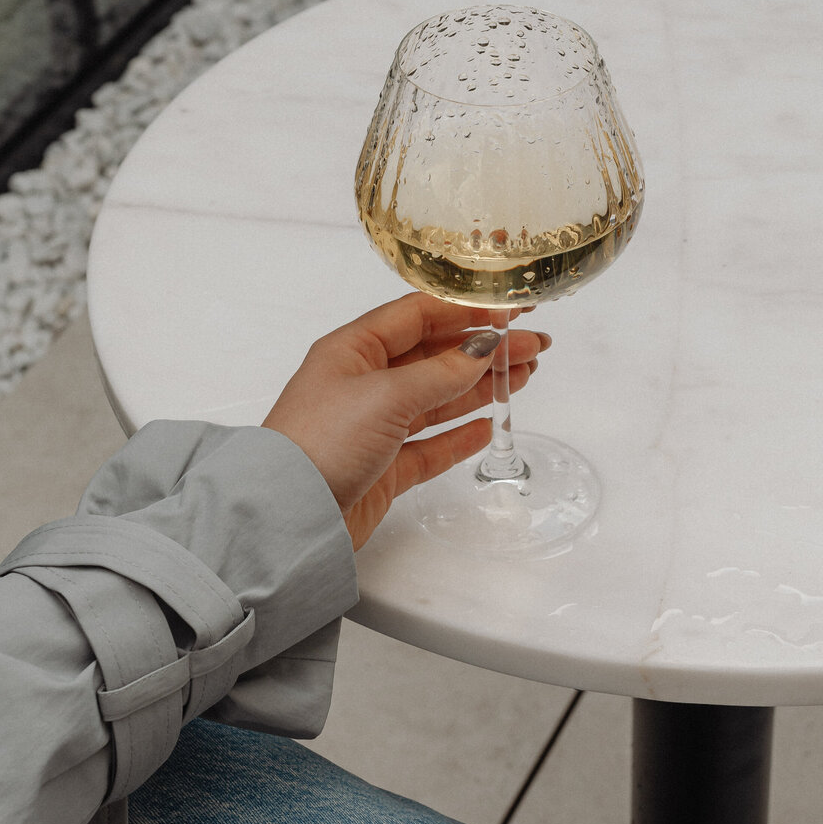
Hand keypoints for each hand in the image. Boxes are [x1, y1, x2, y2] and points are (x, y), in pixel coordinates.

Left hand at [262, 293, 549, 549]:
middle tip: (534, 346)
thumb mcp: (386, 395)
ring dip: (480, 386)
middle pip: (434, 356)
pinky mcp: (382, 468)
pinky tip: (488, 425)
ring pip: (437, 398)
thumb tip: (483, 349)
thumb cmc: (320, 443)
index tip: (513, 307)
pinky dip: (459, 435)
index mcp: (353, 350)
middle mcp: (362, 383)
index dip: (469, 309)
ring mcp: (373, 426)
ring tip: (524, 377)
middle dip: (484, 349)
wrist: (288, 516)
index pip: (420, 316)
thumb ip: (441, 373)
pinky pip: (429, 445)